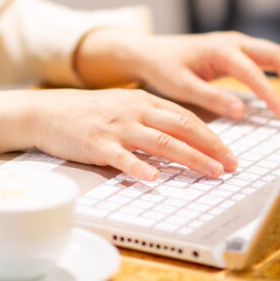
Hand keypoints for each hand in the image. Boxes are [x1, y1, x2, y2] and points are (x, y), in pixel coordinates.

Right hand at [0, 88, 235, 180]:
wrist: (48, 111)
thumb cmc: (90, 114)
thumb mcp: (125, 107)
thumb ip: (152, 120)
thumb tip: (183, 140)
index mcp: (145, 101)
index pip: (186, 117)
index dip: (211, 136)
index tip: (230, 154)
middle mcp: (135, 111)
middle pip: (181, 128)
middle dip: (211, 147)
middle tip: (231, 165)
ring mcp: (117, 127)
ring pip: (161, 142)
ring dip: (190, 157)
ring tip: (211, 172)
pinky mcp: (98, 144)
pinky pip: (122, 157)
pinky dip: (140, 168)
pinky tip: (155, 179)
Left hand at [74, 29, 279, 119]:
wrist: (149, 52)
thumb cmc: (162, 69)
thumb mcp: (180, 86)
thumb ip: (210, 98)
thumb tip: (240, 111)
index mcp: (220, 50)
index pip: (254, 72)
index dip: (271, 93)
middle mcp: (233, 42)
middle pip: (275, 55)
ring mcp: (237, 43)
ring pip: (274, 53)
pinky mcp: (237, 49)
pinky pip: (266, 54)